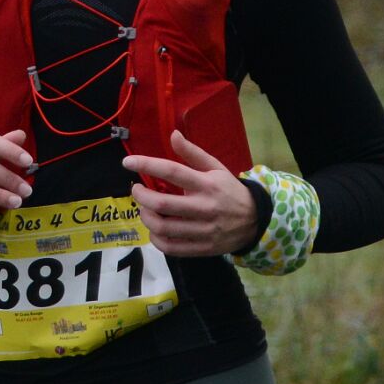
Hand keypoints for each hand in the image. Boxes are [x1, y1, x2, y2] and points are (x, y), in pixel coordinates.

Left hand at [117, 129, 257, 259]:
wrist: (256, 221)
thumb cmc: (230, 190)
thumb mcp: (216, 167)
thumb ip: (192, 153)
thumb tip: (172, 134)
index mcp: (207, 184)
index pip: (172, 171)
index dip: (147, 165)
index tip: (128, 162)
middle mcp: (204, 208)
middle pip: (162, 204)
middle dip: (141, 196)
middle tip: (136, 190)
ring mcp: (203, 231)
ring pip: (163, 227)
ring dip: (146, 217)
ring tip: (144, 209)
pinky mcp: (202, 248)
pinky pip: (171, 247)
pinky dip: (156, 238)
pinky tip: (154, 229)